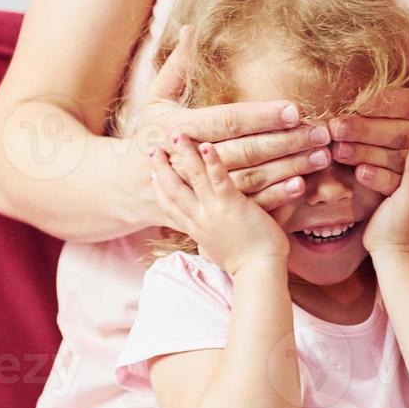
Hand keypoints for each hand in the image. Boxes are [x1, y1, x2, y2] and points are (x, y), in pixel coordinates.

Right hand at [137, 25, 332, 210]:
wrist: (129, 188)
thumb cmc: (149, 135)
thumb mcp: (155, 99)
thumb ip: (177, 66)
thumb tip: (192, 29)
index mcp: (176, 128)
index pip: (228, 121)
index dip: (263, 116)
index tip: (296, 110)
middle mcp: (188, 160)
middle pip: (246, 151)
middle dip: (287, 142)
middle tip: (321, 134)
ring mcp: (199, 189)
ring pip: (252, 179)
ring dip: (289, 169)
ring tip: (321, 156)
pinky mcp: (209, 209)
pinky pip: (247, 204)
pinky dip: (277, 197)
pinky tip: (302, 185)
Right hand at [149, 133, 292, 274]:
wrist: (258, 273)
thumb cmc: (246, 265)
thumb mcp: (218, 254)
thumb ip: (211, 244)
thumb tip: (207, 248)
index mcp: (197, 231)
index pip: (170, 209)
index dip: (159, 192)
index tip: (150, 178)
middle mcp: (199, 219)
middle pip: (172, 190)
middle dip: (160, 169)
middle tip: (151, 150)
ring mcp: (213, 211)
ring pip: (192, 178)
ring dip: (183, 155)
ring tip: (176, 135)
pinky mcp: (231, 205)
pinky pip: (218, 178)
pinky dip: (212, 161)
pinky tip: (206, 144)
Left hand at [329, 72, 408, 195]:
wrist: (394, 155)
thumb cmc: (384, 110)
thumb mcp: (389, 86)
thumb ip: (390, 64)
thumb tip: (385, 33)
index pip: (407, 101)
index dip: (383, 102)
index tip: (357, 102)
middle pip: (400, 130)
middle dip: (366, 129)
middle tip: (336, 127)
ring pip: (396, 156)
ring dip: (366, 153)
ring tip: (338, 150)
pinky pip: (396, 182)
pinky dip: (377, 178)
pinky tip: (357, 174)